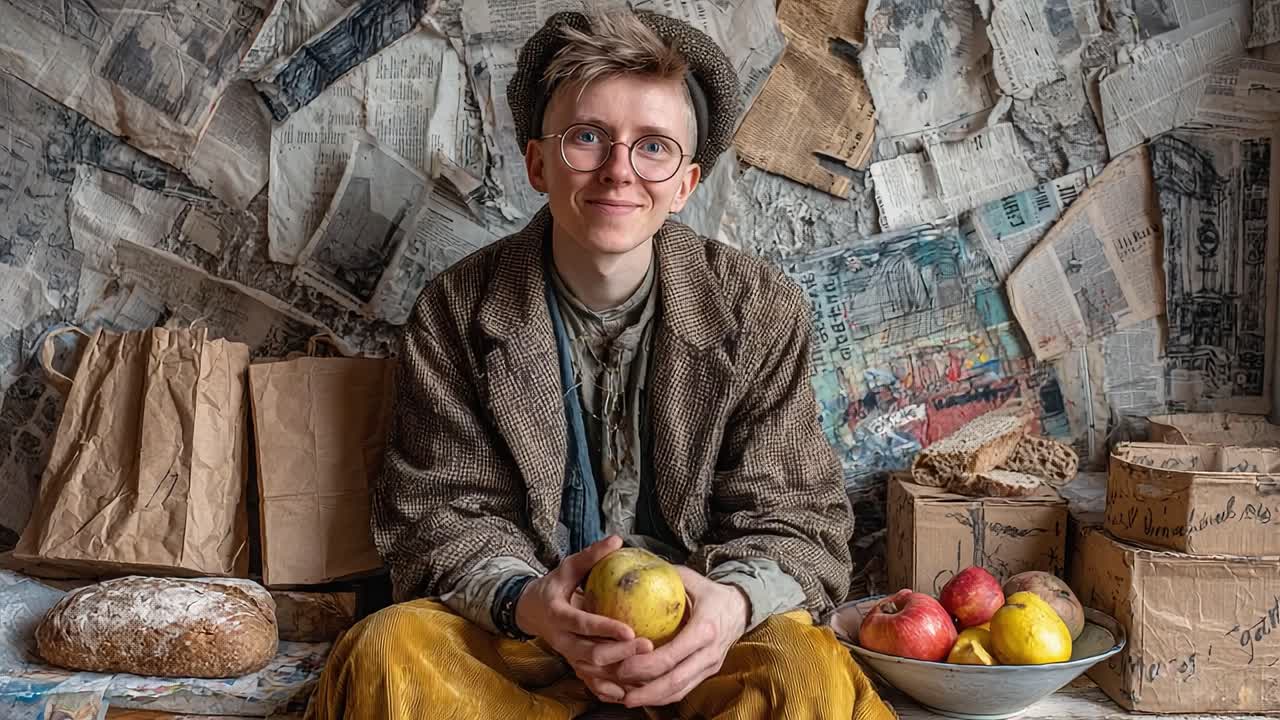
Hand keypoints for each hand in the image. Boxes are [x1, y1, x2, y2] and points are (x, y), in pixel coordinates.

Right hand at [515, 536, 653, 702]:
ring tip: (646, 668)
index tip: (630, 630)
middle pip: (590, 653)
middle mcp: (560, 639)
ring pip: (592, 671)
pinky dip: (608, 689)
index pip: (582, 623)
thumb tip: (617, 539)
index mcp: (557, 614)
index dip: (605, 628)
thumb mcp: (568, 567)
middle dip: (620, 653)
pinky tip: (629, 692)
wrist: (531, 610)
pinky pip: (590, 682)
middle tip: (647, 646)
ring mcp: (566, 655)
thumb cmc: (555, 585)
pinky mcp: (573, 665)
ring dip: (618, 673)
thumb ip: (591, 556)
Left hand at [614, 566, 748, 707]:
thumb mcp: (690, 579)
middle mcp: (710, 652)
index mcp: (705, 628)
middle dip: (647, 691)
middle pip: (676, 680)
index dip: (647, 664)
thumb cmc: (710, 592)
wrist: (741, 608)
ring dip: (653, 698)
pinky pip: (685, 690)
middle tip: (620, 693)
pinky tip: (644, 695)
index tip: (623, 666)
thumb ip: (664, 576)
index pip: (674, 654)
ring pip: (681, 691)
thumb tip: (631, 569)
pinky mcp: (708, 673)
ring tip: (627, 699)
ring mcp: (710, 666)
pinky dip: (663, 696)